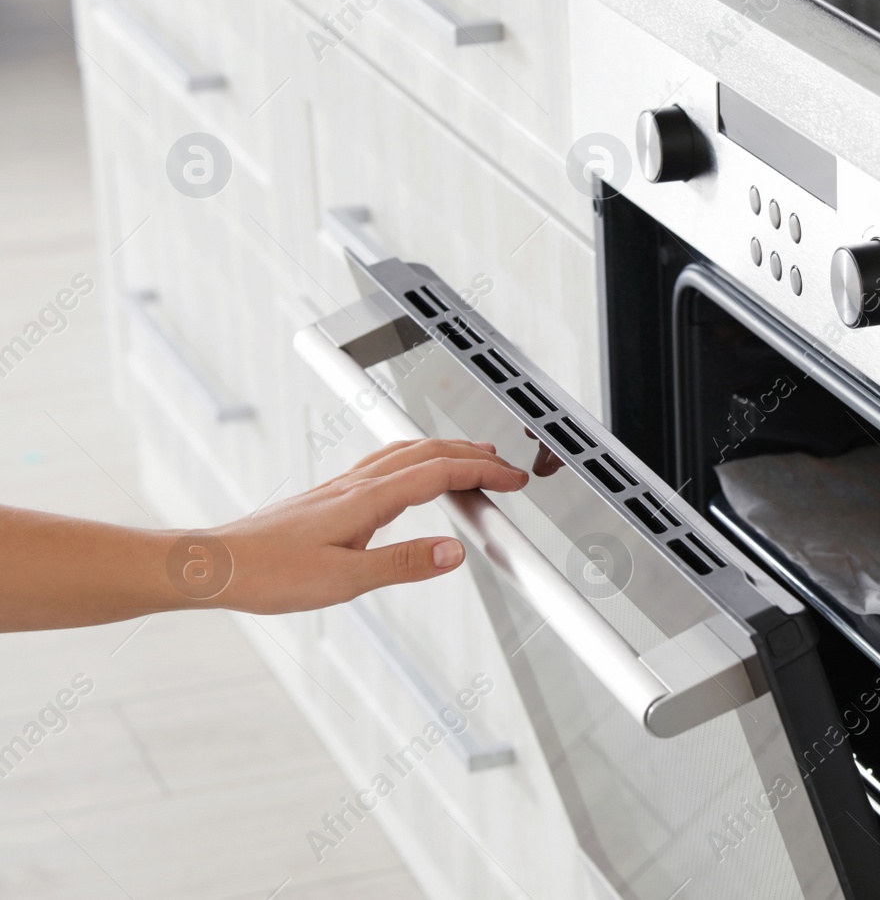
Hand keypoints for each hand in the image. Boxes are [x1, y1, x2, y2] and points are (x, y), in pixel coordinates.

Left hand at [197, 438, 529, 613]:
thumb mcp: (344, 581)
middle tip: (504, 467)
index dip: (483, 472)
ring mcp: (341, 487)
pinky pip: (384, 463)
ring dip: (445, 449)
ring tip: (471, 458)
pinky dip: (415, 459)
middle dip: (473, 453)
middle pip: (427, 451)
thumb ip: (403, 564)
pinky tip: (411, 476)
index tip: (512, 480)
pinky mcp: (329, 497)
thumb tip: (453, 552)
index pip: (440, 472)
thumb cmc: (267, 573)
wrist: (215, 565)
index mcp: (367, 500)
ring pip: (405, 451)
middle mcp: (356, 485)